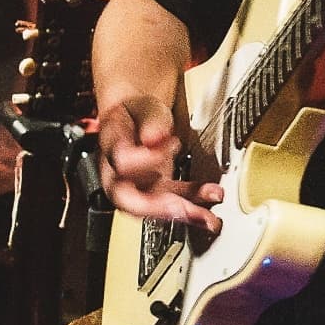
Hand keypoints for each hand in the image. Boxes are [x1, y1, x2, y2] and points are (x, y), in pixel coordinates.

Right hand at [97, 90, 222, 233]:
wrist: (138, 118)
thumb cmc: (137, 114)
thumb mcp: (144, 107)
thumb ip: (150, 121)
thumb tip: (153, 136)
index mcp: (112, 147)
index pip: (120, 162)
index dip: (143, 161)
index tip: (167, 147)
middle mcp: (120, 173)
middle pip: (129, 199)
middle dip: (157, 207)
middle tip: (181, 208)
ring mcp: (140, 185)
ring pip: (155, 206)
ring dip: (183, 212)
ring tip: (207, 217)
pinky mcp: (159, 189)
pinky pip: (176, 199)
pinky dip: (196, 201)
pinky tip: (212, 196)